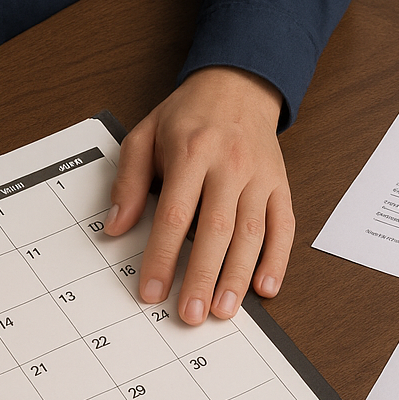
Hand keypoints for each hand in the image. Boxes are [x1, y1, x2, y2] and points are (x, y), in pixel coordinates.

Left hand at [105, 66, 293, 323]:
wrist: (238, 85)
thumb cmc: (188, 116)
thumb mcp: (145, 135)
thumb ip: (129, 183)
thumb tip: (115, 227)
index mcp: (191, 153)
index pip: (175, 215)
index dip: (163, 257)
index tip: (152, 291)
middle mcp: (229, 166)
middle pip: (216, 230)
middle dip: (203, 276)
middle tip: (191, 314)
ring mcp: (259, 177)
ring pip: (251, 233)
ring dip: (238, 276)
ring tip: (223, 310)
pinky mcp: (280, 185)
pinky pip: (283, 226)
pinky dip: (278, 259)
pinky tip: (265, 287)